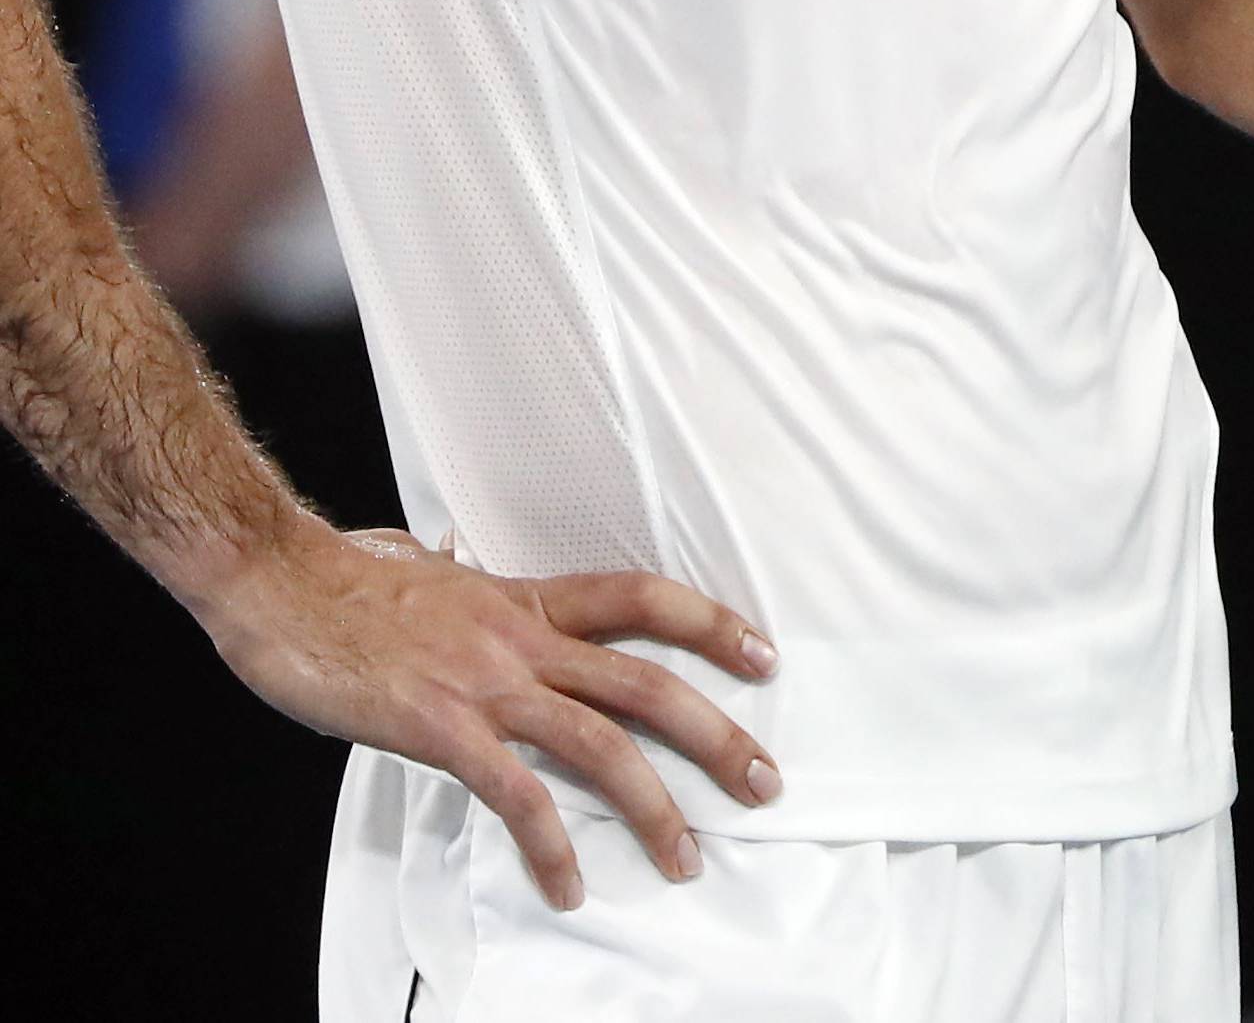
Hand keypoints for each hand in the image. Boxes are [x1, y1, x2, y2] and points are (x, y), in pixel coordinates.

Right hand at [193, 514, 779, 907]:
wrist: (278, 579)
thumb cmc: (346, 580)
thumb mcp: (434, 578)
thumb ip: (473, 595)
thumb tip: (473, 581)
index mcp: (523, 599)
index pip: (640, 598)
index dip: (707, 623)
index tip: (761, 652)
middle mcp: (520, 638)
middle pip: (645, 679)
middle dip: (715, 733)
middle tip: (765, 779)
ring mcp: (484, 682)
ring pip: (600, 742)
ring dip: (654, 805)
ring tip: (687, 855)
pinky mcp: (441, 727)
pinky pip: (515, 794)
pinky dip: (550, 846)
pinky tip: (569, 885)